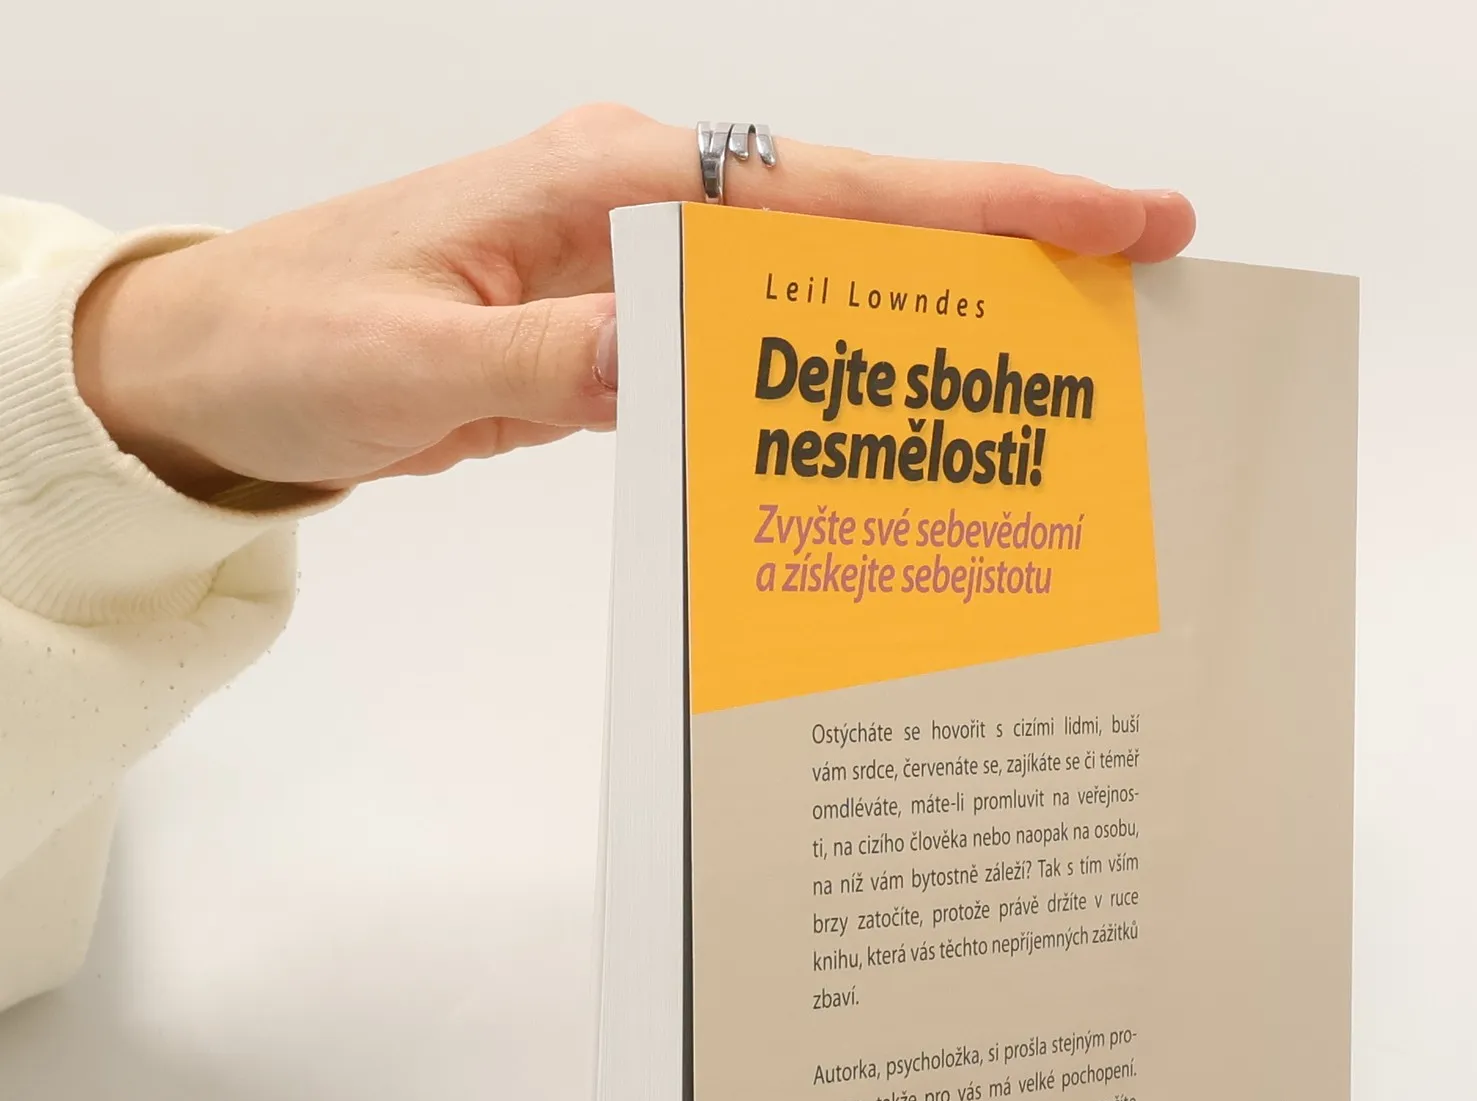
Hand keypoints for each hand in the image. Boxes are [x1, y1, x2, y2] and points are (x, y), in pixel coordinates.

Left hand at [70, 105, 1194, 498]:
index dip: (992, 206)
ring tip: (1053, 369)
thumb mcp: (425, 359)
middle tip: (1141, 285)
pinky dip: (835, 383)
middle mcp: (647, 207)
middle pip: (864, 225)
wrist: (216, 372)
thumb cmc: (299, 342)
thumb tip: (702, 354)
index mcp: (616, 185)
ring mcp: (641, 266)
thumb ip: (571, 354)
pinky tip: (894, 420)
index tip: (1121, 216)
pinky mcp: (623, 329)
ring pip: (825, 292)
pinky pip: (759, 353)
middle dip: (1008, 249)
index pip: (838, 194)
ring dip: (935, 323)